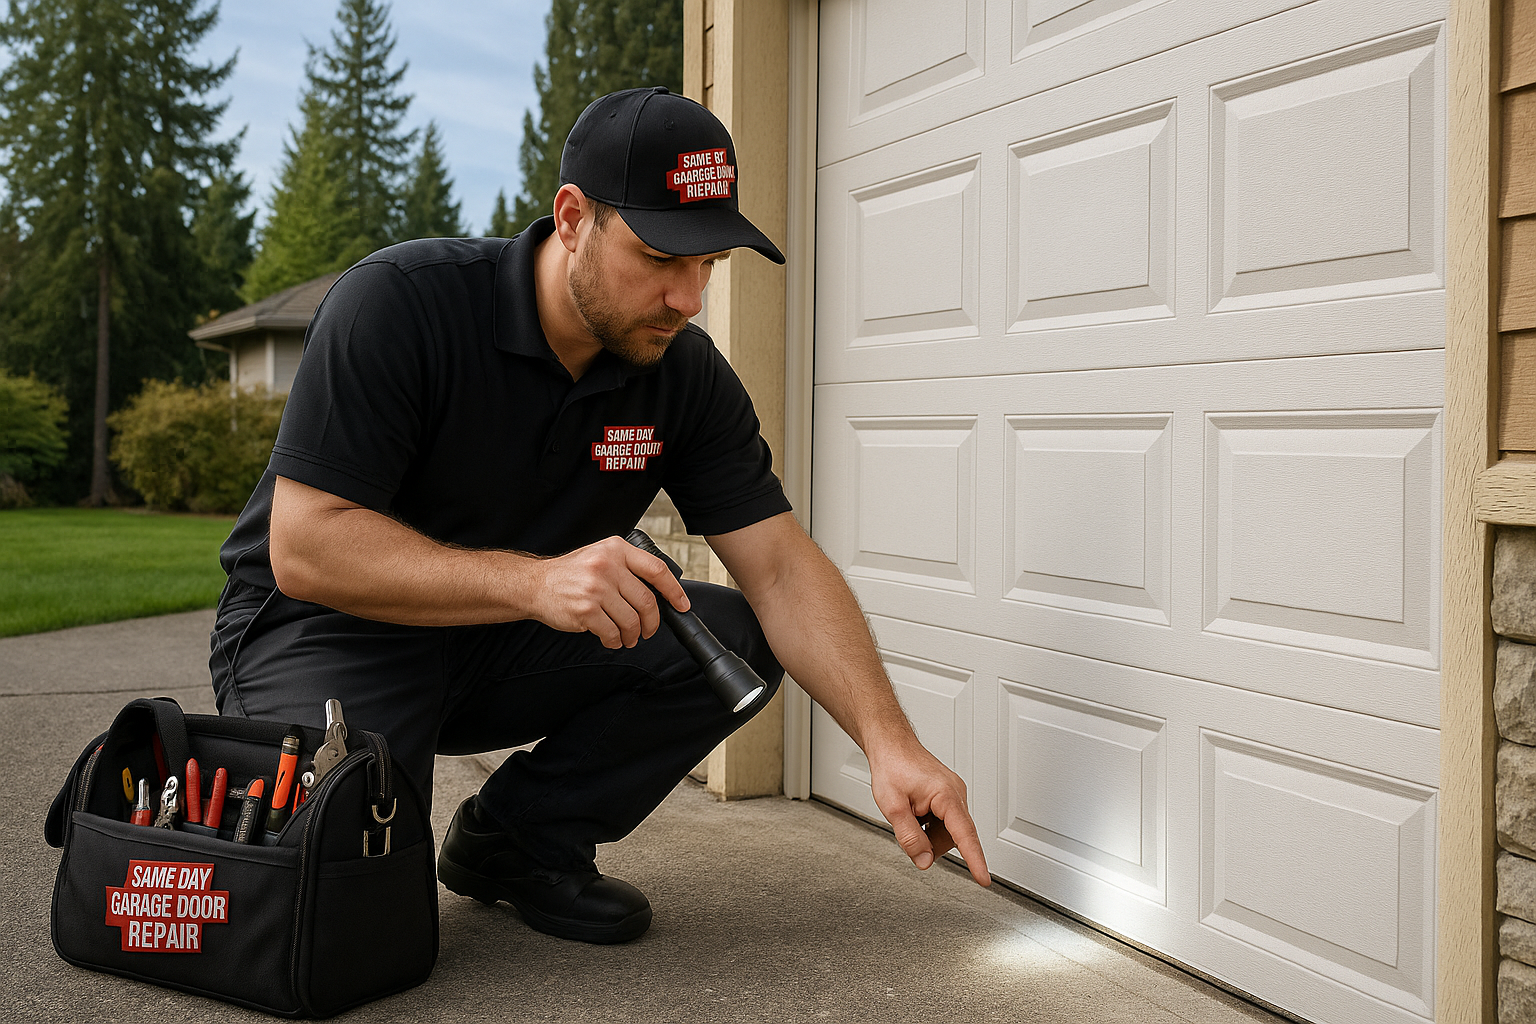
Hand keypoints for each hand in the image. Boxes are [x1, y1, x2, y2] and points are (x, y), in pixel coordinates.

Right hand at [531, 536, 689, 647]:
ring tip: (628, 637)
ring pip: (631, 620)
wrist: (534, 584)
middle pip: (646, 601)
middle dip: (652, 622)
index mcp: (616, 549)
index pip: (656, 569)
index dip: (674, 591)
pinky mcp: (586, 610)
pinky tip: (611, 639)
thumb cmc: (570, 573)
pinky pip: (612, 632)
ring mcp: (596, 588)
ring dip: (633, 635)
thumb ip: (627, 567)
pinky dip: (616, 641)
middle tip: (648, 630)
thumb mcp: (601, 556)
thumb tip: (659, 592)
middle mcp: (607, 565)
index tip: (682, 605)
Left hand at [869, 738, 990, 886]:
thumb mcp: (893, 807)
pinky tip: (915, 811)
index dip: (975, 860)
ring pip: (947, 832)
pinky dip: (929, 824)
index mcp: (946, 795)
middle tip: (907, 826)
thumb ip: (909, 837)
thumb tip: (925, 860)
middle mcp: (956, 793)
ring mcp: (953, 794)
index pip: (965, 835)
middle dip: (929, 842)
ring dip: (927, 832)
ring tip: (909, 813)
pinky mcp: (948, 795)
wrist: (891, 745)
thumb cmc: (892, 767)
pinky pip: (944, 821)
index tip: (984, 879)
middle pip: (952, 837)